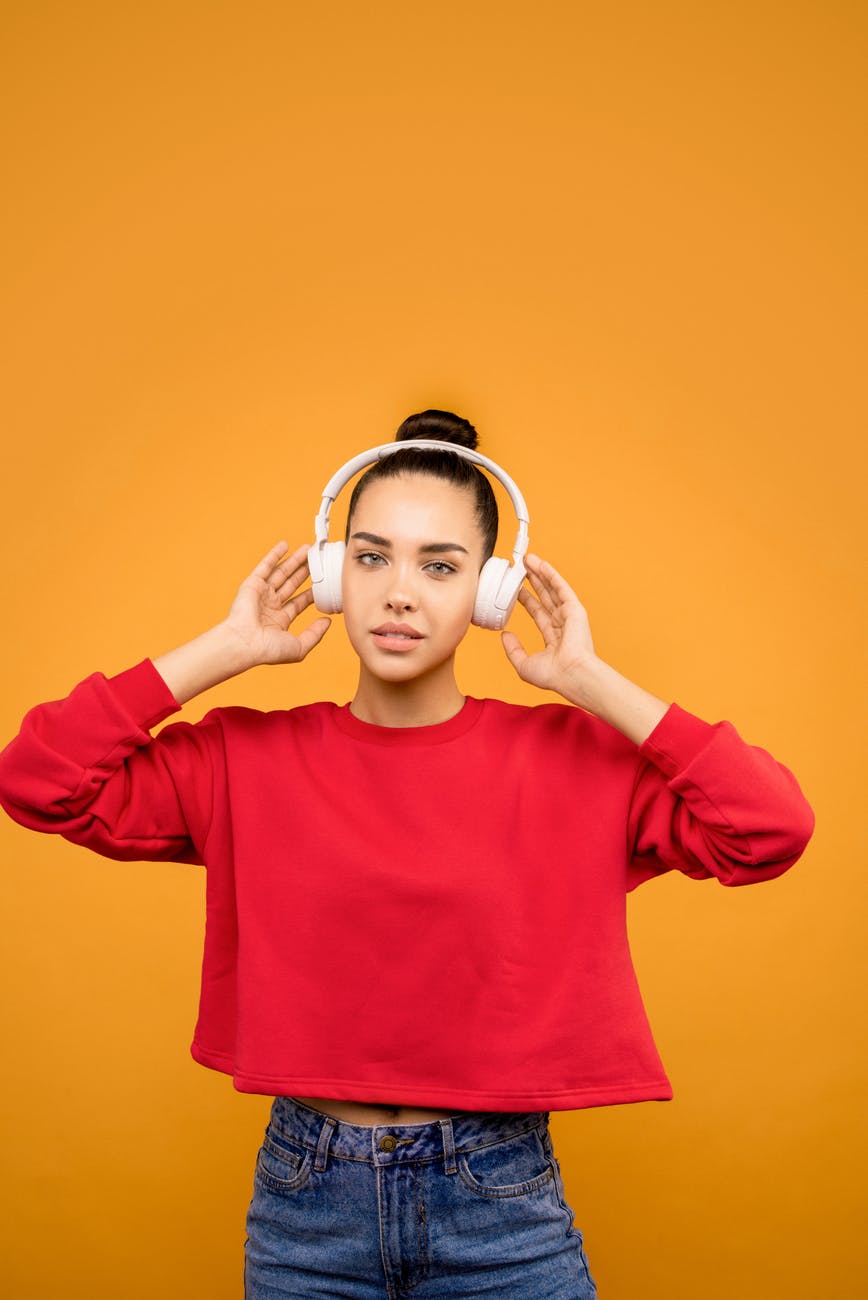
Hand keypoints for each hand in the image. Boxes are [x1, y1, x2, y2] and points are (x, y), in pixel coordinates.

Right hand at [223, 541, 330, 666]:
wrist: (245, 643)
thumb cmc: (268, 650)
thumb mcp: (299, 647)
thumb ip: (315, 634)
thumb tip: (327, 622)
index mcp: (279, 621)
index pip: (299, 603)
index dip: (311, 593)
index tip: (323, 583)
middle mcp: (270, 606)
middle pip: (291, 584)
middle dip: (304, 572)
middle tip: (317, 561)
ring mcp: (261, 594)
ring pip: (281, 573)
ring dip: (294, 561)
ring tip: (307, 550)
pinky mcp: (252, 585)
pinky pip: (265, 566)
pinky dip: (274, 555)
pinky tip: (285, 545)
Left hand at [501, 554, 596, 698]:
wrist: (571, 674)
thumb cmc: (553, 675)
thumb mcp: (524, 665)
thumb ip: (513, 650)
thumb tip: (505, 635)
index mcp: (553, 636)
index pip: (537, 612)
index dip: (526, 599)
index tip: (516, 588)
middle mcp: (562, 624)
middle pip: (544, 596)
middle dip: (532, 581)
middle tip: (520, 568)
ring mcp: (569, 616)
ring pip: (552, 589)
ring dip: (541, 573)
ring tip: (528, 559)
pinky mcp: (575, 610)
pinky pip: (561, 589)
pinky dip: (552, 576)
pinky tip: (542, 565)